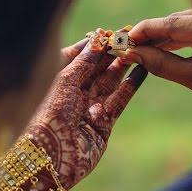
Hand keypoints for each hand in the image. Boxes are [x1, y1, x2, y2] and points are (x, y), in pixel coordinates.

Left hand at [26, 36, 147, 187]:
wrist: (50, 158)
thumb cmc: (48, 114)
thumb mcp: (65, 80)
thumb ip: (84, 60)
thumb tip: (97, 39)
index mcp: (54, 82)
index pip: (75, 57)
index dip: (91, 45)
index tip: (107, 32)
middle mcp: (71, 94)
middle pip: (94, 68)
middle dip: (110, 53)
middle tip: (129, 37)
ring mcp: (88, 109)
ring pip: (109, 82)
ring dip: (122, 65)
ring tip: (139, 49)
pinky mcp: (103, 124)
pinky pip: (120, 100)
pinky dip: (131, 85)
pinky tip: (143, 70)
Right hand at [120, 9, 191, 129]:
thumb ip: (161, 64)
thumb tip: (133, 54)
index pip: (167, 23)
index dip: (141, 31)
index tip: (120, 39)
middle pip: (173, 21)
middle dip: (148, 34)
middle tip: (124, 46)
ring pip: (182, 23)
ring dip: (161, 37)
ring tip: (138, 50)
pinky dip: (176, 38)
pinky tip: (160, 48)